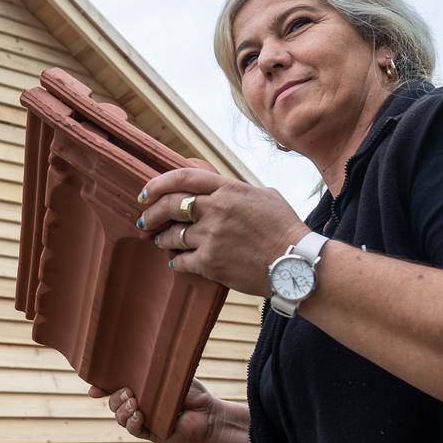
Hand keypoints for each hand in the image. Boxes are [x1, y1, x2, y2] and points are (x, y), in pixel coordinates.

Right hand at [89, 379, 219, 442]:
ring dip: (122, 410)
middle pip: (113, 404)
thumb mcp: (169, 374)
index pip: (114, 388)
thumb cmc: (193, 392)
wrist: (210, 414)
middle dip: (115, 398)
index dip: (100, 388)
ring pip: (120, 418)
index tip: (92, 389)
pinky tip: (139, 416)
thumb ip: (150, 369)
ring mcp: (144, 421)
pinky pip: (134, 431)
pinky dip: (132, 423)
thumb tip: (134, 353)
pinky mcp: (152, 434)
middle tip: (129, 392)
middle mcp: (139, 405)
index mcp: (141, 390)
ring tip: (135, 403)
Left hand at [137, 168, 305, 296]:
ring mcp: (212, 237)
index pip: (184, 178)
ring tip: (161, 239)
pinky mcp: (211, 263)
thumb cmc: (285, 229)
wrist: (296, 264)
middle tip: (146, 219)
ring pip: (173, 235)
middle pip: (170, 205)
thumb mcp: (264, 195)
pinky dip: (176, 260)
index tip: (147, 192)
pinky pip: (181, 260)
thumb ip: (235, 189)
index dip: (159, 183)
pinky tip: (175, 261)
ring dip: (163, 237)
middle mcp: (216, 210)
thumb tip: (214, 185)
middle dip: (152, 212)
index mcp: (229, 189)